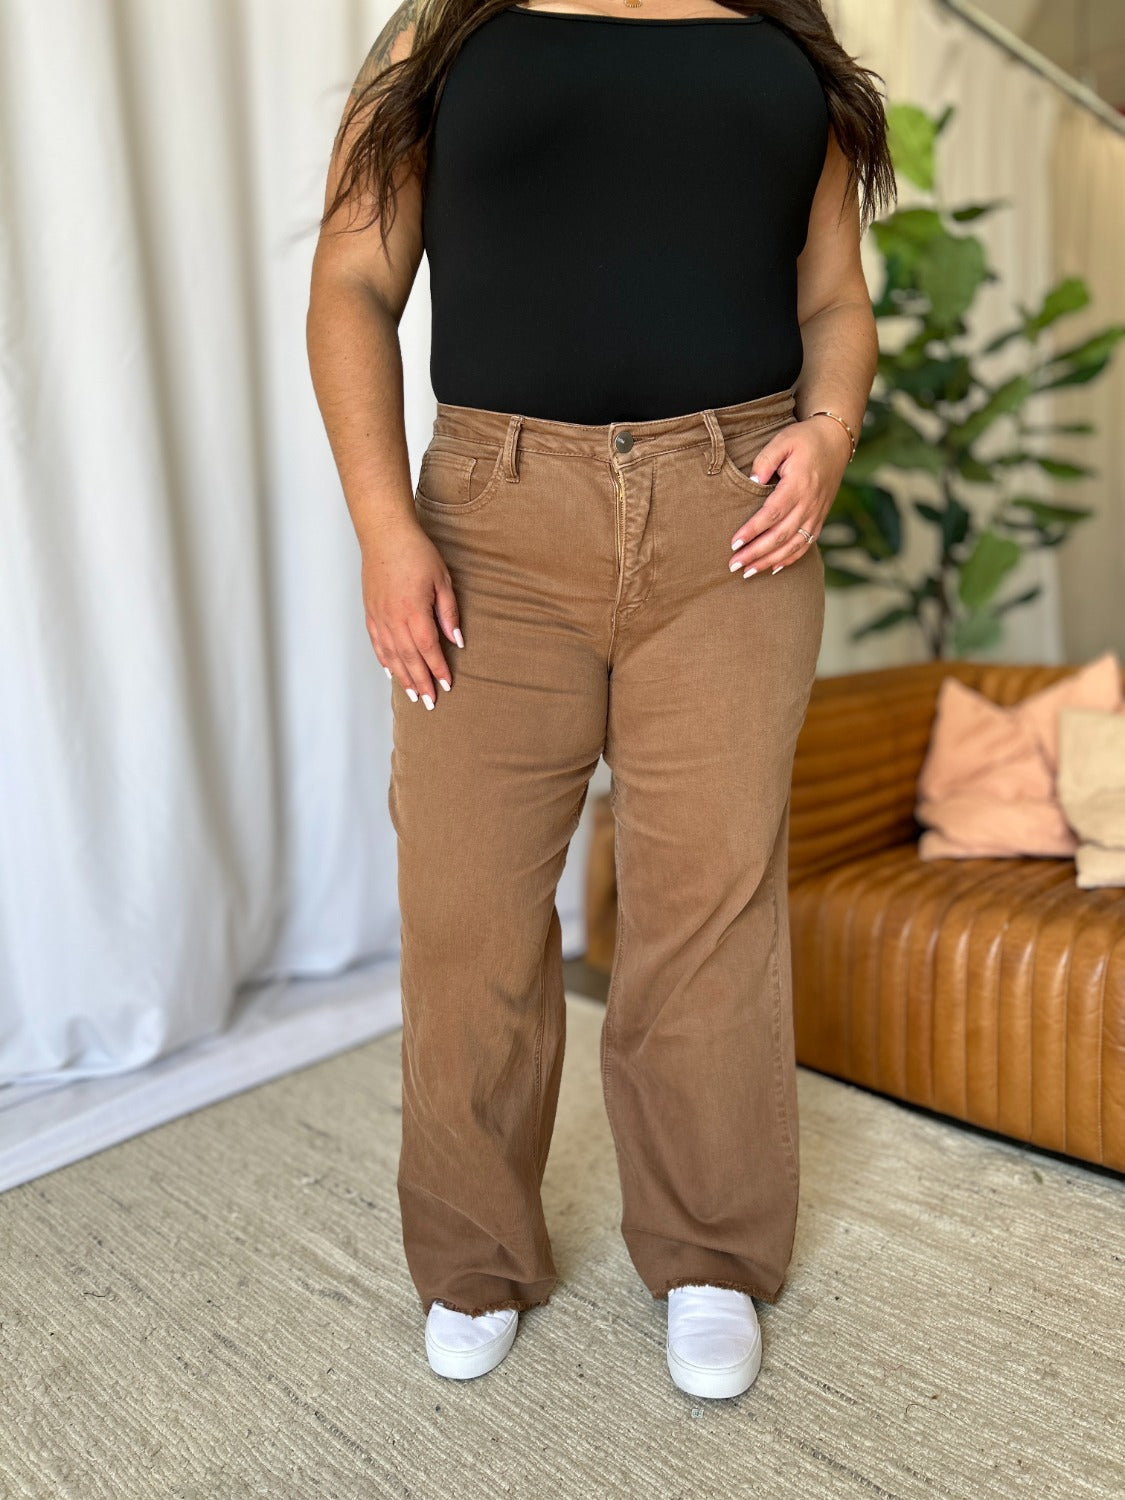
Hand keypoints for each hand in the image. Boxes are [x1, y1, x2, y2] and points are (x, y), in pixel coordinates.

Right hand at [362, 515, 463, 708]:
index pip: (428, 649)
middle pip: (409, 659)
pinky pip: (377, 643)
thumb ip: (448, 613)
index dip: (438, 669)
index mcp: (413, 612)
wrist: (385, 535)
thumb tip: (457, 640)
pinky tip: (392, 672)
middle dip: (421, 682)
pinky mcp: (371, 613)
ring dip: (403, 678)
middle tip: (430, 702)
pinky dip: (385, 660)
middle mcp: (393, 619)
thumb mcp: (443, 581)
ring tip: (412, 695)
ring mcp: (379, 617)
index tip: (447, 685)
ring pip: (391, 656)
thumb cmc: (416, 553)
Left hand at [727, 411, 851, 576]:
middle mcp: (809, 504)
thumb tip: (753, 479)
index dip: (753, 530)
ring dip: (769, 561)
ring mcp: (816, 513)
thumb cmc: (805, 440)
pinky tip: (773, 568)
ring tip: (748, 572)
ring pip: (793, 545)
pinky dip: (790, 559)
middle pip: (780, 536)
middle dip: (756, 553)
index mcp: (798, 485)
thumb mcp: (783, 440)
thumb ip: (765, 459)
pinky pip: (806, 544)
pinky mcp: (820, 518)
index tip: (734, 542)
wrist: (836, 441)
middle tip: (734, 565)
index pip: (772, 514)